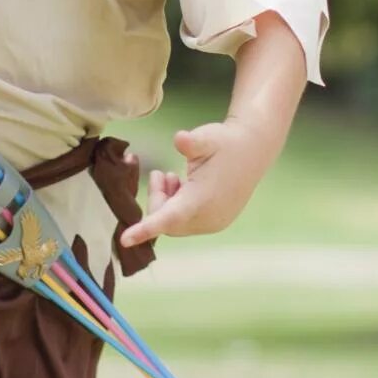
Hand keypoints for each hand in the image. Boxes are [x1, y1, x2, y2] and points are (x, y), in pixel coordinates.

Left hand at [118, 120, 280, 247]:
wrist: (253, 151)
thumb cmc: (226, 143)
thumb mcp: (207, 138)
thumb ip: (191, 142)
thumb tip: (180, 139)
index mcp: (202, 200)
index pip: (168, 219)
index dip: (145, 229)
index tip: (124, 240)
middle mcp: (209, 218)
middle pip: (166, 221)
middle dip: (157, 200)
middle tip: (159, 174)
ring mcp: (215, 223)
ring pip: (175, 223)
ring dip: (167, 203)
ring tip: (171, 176)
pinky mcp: (217, 222)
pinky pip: (187, 223)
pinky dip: (178, 207)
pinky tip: (182, 186)